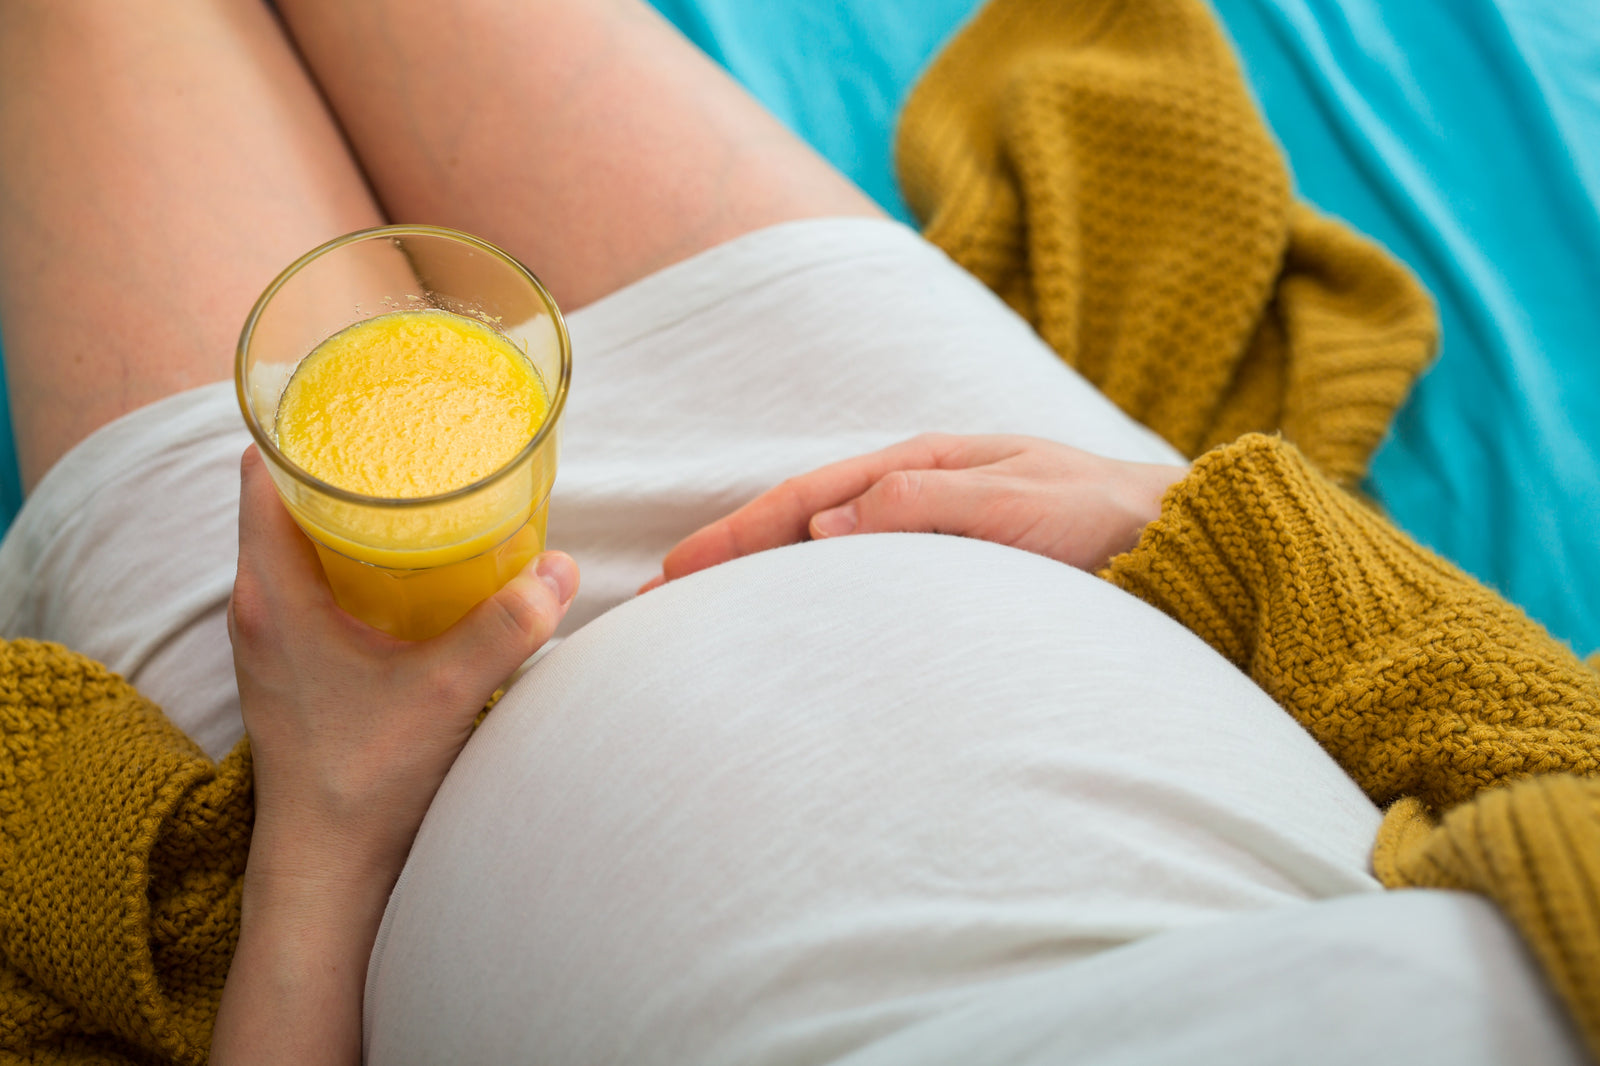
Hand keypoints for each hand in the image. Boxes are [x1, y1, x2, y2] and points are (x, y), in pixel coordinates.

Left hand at [229, 445, 577, 887]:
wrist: (326, 869)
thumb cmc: (364, 782)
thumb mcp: (447, 693)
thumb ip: (508, 627)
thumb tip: (562, 570)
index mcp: (273, 594)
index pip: (263, 472)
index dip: (306, 425)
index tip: (365, 401)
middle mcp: (259, 607)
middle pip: (285, 498)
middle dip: (345, 462)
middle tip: (413, 437)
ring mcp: (271, 639)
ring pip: (300, 542)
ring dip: (351, 513)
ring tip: (418, 491)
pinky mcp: (293, 666)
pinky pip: (314, 583)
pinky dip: (356, 559)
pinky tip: (411, 568)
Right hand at [645, 434, 1188, 588]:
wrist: (1182, 543)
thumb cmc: (1108, 517)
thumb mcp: (1021, 502)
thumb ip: (928, 506)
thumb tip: (826, 524)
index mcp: (924, 465)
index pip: (809, 496)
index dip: (740, 533)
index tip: (678, 571)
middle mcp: (917, 493)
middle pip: (802, 521)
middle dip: (731, 554)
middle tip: (660, 598)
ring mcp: (931, 533)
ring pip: (826, 551)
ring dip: (764, 577)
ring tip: (706, 613)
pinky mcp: (952, 573)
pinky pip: (865, 580)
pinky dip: (815, 595)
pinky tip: (791, 622)